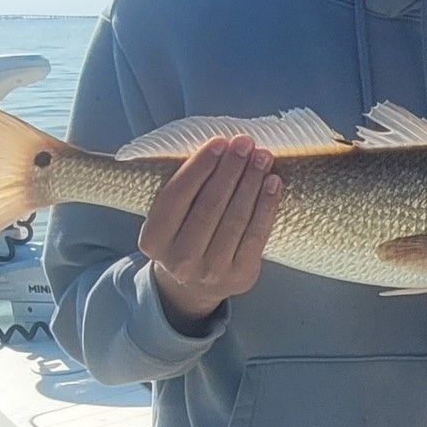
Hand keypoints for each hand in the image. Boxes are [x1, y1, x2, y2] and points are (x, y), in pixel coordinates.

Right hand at [138, 135, 282, 331]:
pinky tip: (273, 182)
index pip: (176, 196)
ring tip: (263, 157)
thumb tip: (221, 148)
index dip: (200, 166)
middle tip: (246, 143)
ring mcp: (211, 271)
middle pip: (210, 205)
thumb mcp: (170, 218)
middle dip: (231, 169)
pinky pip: (257, 234)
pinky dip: (267, 206)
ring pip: (235, 218)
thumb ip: (185, 189)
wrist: (195, 285)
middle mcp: (179, 260)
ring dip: (252, 182)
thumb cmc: (185, 235)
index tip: (220, 141)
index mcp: (153, 240)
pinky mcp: (241, 276)